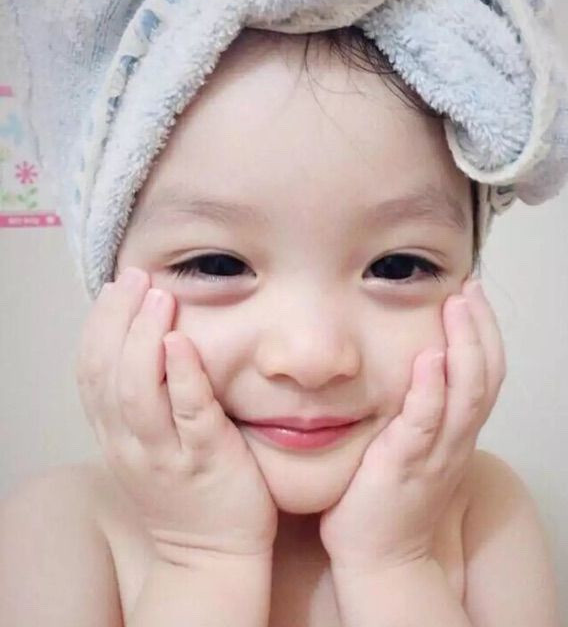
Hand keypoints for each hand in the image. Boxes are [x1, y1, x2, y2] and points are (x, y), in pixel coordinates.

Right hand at [76, 267, 277, 564]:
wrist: (212, 555)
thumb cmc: (187, 491)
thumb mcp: (148, 447)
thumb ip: (142, 401)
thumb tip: (147, 341)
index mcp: (116, 436)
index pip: (89, 372)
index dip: (97, 324)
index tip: (116, 286)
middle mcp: (131, 445)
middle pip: (105, 374)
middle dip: (116, 320)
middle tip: (136, 277)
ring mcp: (167, 456)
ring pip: (137, 393)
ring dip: (143, 339)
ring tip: (159, 297)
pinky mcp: (208, 462)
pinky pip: (189, 415)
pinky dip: (182, 376)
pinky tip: (181, 343)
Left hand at [319, 279, 505, 570]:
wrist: (380, 555)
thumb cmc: (390, 497)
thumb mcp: (415, 446)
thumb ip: (420, 409)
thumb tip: (410, 364)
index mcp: (457, 432)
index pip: (484, 374)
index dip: (483, 334)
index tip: (469, 294)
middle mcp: (456, 440)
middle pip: (486, 376)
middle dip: (481, 328)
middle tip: (470, 288)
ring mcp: (434, 453)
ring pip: (467, 395)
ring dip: (466, 347)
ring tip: (458, 305)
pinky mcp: (404, 465)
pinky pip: (425, 423)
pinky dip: (431, 391)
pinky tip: (428, 359)